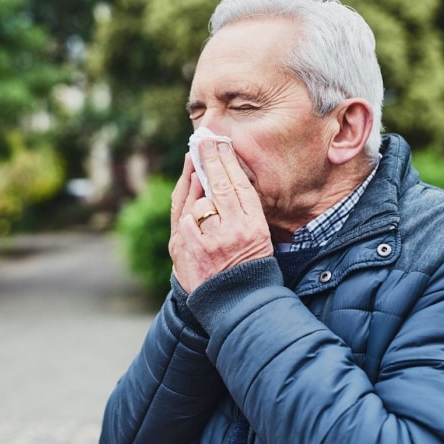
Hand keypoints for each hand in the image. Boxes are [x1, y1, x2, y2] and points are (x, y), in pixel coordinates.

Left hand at [169, 138, 272, 292]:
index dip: (229, 162)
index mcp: (255, 226)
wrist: (238, 303)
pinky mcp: (192, 251)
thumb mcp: (258, 237)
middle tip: (203, 139)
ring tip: (200, 183)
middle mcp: (235, 231)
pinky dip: (186, 214)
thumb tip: (227, 177)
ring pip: (200, 203)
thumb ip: (244, 210)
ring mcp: (212, 241)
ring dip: (198, 195)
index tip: (220, 143)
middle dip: (210, 159)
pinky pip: (185, 220)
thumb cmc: (249, 266)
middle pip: (221, 186)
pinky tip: (190, 207)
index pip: (241, 186)